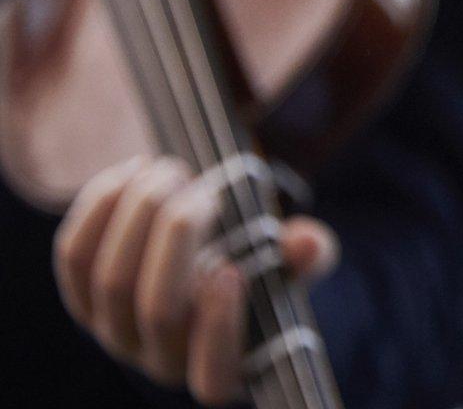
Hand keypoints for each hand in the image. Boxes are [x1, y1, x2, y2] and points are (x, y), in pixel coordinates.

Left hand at [53, 155, 338, 406]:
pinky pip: (74, 256)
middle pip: (157, 308)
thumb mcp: (294, 267)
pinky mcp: (82, 298)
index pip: (213, 374)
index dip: (218, 326)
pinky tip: (134, 171)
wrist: (206, 270)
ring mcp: (114, 332)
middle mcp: (161, 359)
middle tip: (203, 190)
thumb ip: (307, 258)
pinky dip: (101, 207)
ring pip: (112, 278)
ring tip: (171, 169)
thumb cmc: (261, 274)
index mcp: (221, 368)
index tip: (233, 270)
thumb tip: (307, 241)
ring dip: (138, 214)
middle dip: (177, 240)